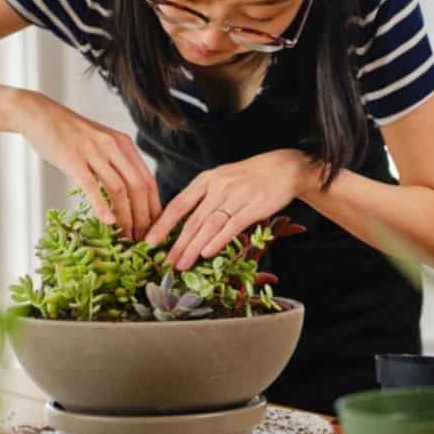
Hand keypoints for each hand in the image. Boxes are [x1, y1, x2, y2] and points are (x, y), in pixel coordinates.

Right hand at [15, 91, 160, 239]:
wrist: (38, 114)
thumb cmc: (69, 134)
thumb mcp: (100, 142)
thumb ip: (116, 162)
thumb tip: (130, 193)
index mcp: (123, 144)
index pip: (148, 180)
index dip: (154, 207)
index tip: (154, 228)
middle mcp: (113, 146)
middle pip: (138, 187)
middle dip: (144, 217)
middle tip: (143, 239)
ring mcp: (94, 152)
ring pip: (119, 189)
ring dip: (126, 217)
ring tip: (127, 237)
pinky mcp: (74, 159)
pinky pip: (92, 186)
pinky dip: (102, 206)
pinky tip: (108, 222)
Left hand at [145, 149, 314, 269]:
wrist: (285, 168)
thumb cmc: (250, 177)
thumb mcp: (222, 179)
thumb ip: (204, 197)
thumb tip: (183, 224)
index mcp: (206, 179)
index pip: (179, 204)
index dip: (163, 224)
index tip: (149, 241)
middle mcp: (218, 186)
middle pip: (192, 220)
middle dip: (177, 244)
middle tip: (165, 263)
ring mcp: (236, 196)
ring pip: (209, 226)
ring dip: (193, 248)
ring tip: (181, 264)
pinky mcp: (254, 206)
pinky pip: (232, 226)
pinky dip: (218, 241)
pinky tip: (207, 254)